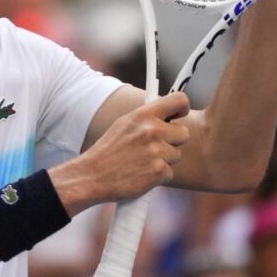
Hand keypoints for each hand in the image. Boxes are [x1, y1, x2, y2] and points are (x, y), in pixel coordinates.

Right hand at [55, 93, 190, 212]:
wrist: (93, 175)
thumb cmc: (108, 151)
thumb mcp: (123, 124)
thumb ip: (146, 118)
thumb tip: (167, 114)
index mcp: (143, 115)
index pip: (179, 100)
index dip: (183, 108)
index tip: (179, 115)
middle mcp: (152, 130)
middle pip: (183, 133)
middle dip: (172, 141)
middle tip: (155, 147)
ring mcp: (157, 151)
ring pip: (176, 154)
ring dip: (164, 160)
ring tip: (143, 161)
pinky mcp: (159, 171)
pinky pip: (170, 172)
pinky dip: (158, 176)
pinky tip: (142, 173)